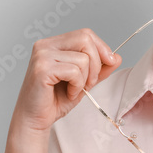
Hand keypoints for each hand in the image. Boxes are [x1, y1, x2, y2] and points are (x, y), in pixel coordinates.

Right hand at [5, 28, 121, 152]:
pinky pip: (74, 71)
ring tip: (75, 90)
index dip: (101, 48)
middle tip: (88, 83)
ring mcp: (42, 55)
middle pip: (85, 39)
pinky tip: (68, 93)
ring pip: (83, 58)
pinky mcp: (42, 69)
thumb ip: (99, 69)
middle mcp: (45, 45)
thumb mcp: (84, 81)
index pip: (85, 34)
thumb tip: (117, 57)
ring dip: (86, 79)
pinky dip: (77, 86)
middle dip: (96, 64)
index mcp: (54, 44)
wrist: (35, 119)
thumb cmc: (55, 100)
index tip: (109, 63)